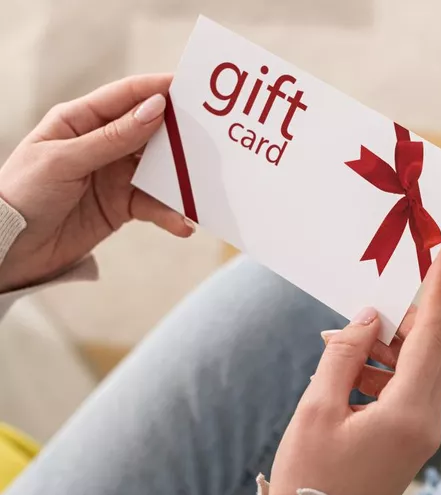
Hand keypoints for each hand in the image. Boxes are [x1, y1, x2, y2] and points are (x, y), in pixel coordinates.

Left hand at [0, 74, 193, 291]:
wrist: (10, 249)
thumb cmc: (23, 193)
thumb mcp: (65, 160)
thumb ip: (113, 138)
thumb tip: (155, 109)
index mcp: (80, 120)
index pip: (126, 97)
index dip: (159, 89)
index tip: (193, 89)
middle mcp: (102, 143)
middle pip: (150, 131)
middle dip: (180, 137)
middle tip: (211, 140)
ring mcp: (114, 175)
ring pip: (158, 170)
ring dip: (180, 180)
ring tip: (202, 189)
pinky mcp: (122, 206)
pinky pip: (154, 205)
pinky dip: (170, 214)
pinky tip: (182, 224)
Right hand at [260, 248, 440, 494]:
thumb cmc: (309, 477)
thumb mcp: (318, 407)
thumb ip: (345, 354)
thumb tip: (370, 317)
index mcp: (410, 413)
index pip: (433, 337)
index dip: (438, 291)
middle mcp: (427, 421)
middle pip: (430, 350)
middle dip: (405, 318)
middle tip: (374, 297)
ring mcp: (422, 432)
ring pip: (417, 369)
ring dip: (386, 347)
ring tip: (343, 341)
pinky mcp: (410, 439)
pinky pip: (405, 389)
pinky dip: (381, 371)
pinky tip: (348, 370)